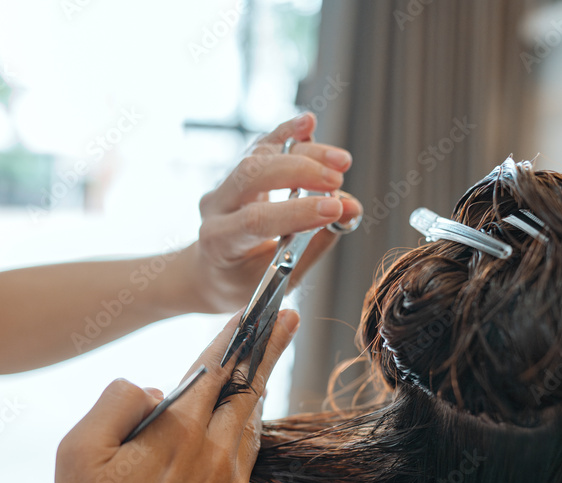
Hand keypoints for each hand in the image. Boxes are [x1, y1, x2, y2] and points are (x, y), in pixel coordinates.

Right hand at [1, 310, 299, 482]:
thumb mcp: (77, 451)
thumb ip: (116, 401)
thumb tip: (151, 389)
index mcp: (178, 432)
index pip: (215, 367)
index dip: (237, 334)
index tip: (259, 310)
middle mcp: (215, 456)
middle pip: (248, 389)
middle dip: (268, 349)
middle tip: (287, 318)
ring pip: (250, 426)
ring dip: (255, 394)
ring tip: (260, 368)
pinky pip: (244, 464)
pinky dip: (242, 438)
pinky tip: (235, 430)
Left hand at [195, 112, 362, 312]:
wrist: (212, 270)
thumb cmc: (245, 280)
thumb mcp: (280, 279)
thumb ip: (314, 246)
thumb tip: (349, 211)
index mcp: (219, 241)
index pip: (256, 220)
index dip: (297, 212)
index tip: (335, 210)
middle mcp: (217, 206)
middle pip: (254, 174)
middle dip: (300, 174)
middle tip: (337, 184)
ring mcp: (225, 184)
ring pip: (261, 156)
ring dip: (304, 155)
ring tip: (341, 163)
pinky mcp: (240, 169)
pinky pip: (263, 145)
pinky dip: (288, 132)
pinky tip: (309, 123)